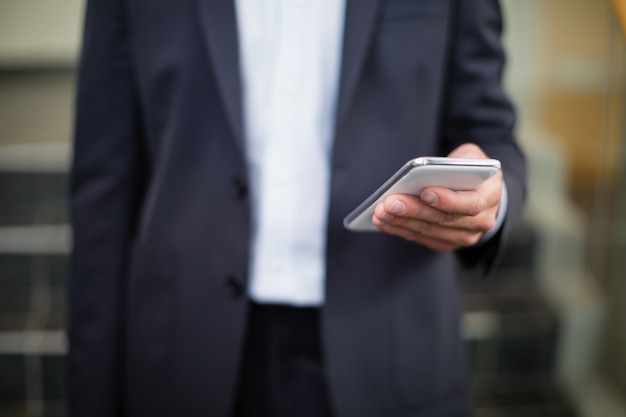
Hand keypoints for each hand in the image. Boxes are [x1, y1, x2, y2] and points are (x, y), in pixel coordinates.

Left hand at [372, 143, 502, 250]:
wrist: (480, 190)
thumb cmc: (471, 168)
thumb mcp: (471, 156)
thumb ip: (458, 160)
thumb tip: (429, 170)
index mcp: (491, 195)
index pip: (471, 203)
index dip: (448, 200)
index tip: (425, 192)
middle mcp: (482, 221)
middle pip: (444, 220)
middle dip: (414, 210)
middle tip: (390, 202)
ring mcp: (465, 236)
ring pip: (430, 231)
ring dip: (402, 222)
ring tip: (380, 212)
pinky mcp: (448, 243)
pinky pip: (422, 238)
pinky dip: (401, 229)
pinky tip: (384, 221)